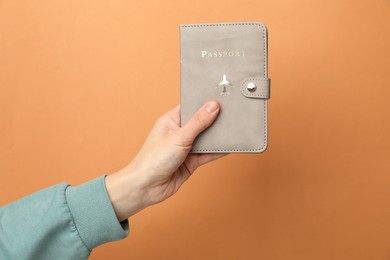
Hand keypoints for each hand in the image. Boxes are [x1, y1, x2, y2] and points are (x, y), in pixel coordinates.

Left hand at [105, 100, 227, 220]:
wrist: (146, 188)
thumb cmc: (153, 160)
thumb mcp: (179, 137)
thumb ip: (198, 122)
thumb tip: (212, 106)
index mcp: (171, 121)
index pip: (191, 107)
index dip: (205, 103)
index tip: (221, 99)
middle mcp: (178, 133)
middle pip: (201, 123)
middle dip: (214, 121)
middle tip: (232, 113)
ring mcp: (185, 148)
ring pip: (206, 139)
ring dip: (217, 137)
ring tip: (234, 129)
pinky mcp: (190, 162)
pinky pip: (207, 154)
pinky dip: (217, 151)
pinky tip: (228, 147)